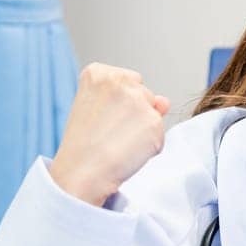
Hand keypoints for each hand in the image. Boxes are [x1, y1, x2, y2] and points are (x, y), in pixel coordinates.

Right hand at [49, 64, 170, 205]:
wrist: (81, 172)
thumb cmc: (83, 144)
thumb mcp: (97, 109)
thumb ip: (132, 96)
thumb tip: (164, 101)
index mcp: (98, 72)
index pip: (128, 79)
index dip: (118, 103)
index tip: (102, 116)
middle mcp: (120, 80)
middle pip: (144, 92)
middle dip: (134, 111)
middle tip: (109, 131)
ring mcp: (139, 100)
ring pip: (154, 112)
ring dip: (143, 128)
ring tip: (117, 141)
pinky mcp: (154, 122)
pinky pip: (159, 134)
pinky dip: (149, 146)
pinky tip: (128, 151)